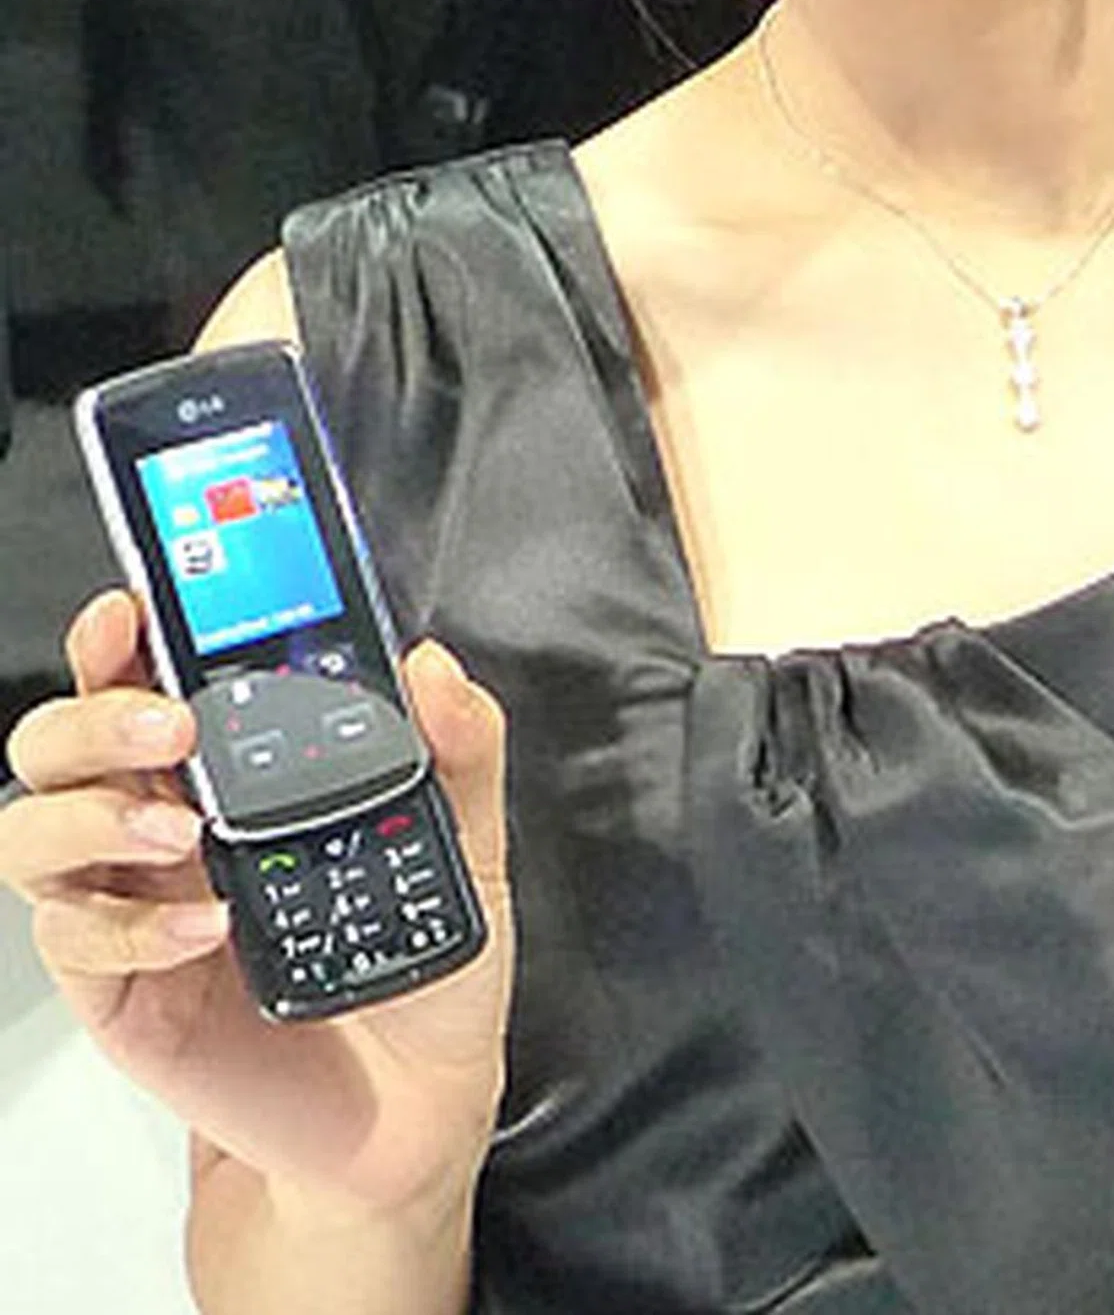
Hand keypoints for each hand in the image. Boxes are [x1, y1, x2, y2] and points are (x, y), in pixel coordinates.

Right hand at [0, 590, 514, 1214]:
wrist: (411, 1113)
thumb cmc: (424, 971)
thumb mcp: (467, 848)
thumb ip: (461, 750)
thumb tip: (433, 667)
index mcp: (235, 766)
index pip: (150, 674)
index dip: (124, 632)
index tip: (136, 604)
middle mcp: (166, 822)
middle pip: (62, 741)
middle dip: (94, 713)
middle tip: (169, 723)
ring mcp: (134, 904)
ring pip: (33, 831)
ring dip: (91, 813)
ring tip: (179, 829)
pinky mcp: (122, 991)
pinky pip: (75, 943)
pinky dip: (129, 927)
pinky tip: (203, 927)